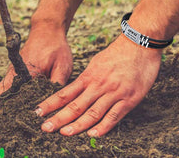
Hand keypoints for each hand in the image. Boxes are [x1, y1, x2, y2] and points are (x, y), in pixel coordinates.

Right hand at [0, 24, 72, 113]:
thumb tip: (52, 104)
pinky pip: (6, 87)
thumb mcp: (62, 66)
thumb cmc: (56, 47)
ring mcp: (15, 72)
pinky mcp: (17, 73)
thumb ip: (57, 85)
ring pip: (1, 89)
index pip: (7, 88)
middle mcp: (16, 72)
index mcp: (26, 71)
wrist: (48, 30)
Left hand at [37, 35, 161, 136]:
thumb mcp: (98, 62)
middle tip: (45, 128)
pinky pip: (114, 116)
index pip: (66, 93)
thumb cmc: (118, 53)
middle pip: (75, 105)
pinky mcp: (129, 99)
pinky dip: (103, 127)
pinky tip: (93, 134)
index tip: (39, 111)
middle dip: (59, 118)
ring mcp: (113, 92)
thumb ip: (88, 77)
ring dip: (78, 125)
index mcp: (89, 75)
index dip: (51, 103)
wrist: (139, 44)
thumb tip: (77, 88)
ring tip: (64, 133)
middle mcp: (98, 85)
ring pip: (92, 112)